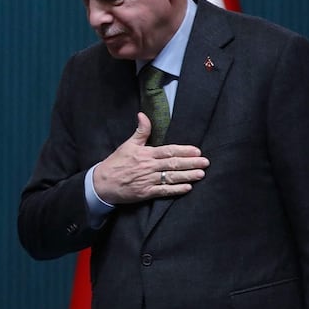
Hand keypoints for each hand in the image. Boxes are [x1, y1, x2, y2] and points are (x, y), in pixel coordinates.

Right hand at [93, 113, 208, 204]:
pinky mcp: (146, 193)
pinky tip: (187, 188)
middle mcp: (149, 167)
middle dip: (191, 163)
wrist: (102, 183)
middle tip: (205, 162)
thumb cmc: (116, 163)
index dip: (184, 151)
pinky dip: (176, 190)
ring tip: (201, 174)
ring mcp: (148, 180)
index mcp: (146, 154)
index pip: (169, 151)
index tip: (197, 151)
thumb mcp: (127, 144)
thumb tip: (143, 115)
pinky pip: (164, 191)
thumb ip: (140, 131)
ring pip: (171, 177)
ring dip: (187, 176)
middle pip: (173, 164)